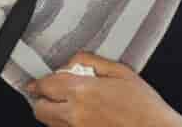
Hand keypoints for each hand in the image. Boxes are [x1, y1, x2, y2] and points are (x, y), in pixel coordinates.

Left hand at [27, 52, 181, 126]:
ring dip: (53, 113)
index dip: (38, 83)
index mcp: (82, 92)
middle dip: (42, 100)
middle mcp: (75, 115)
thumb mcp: (121, 72)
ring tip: (71, 105)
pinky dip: (67, 124)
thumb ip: (93, 61)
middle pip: (40, 109)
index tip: (36, 83)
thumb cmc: (145, 106)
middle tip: (50, 94)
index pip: (46, 86)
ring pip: (50, 123)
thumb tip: (73, 61)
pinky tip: (84, 117)